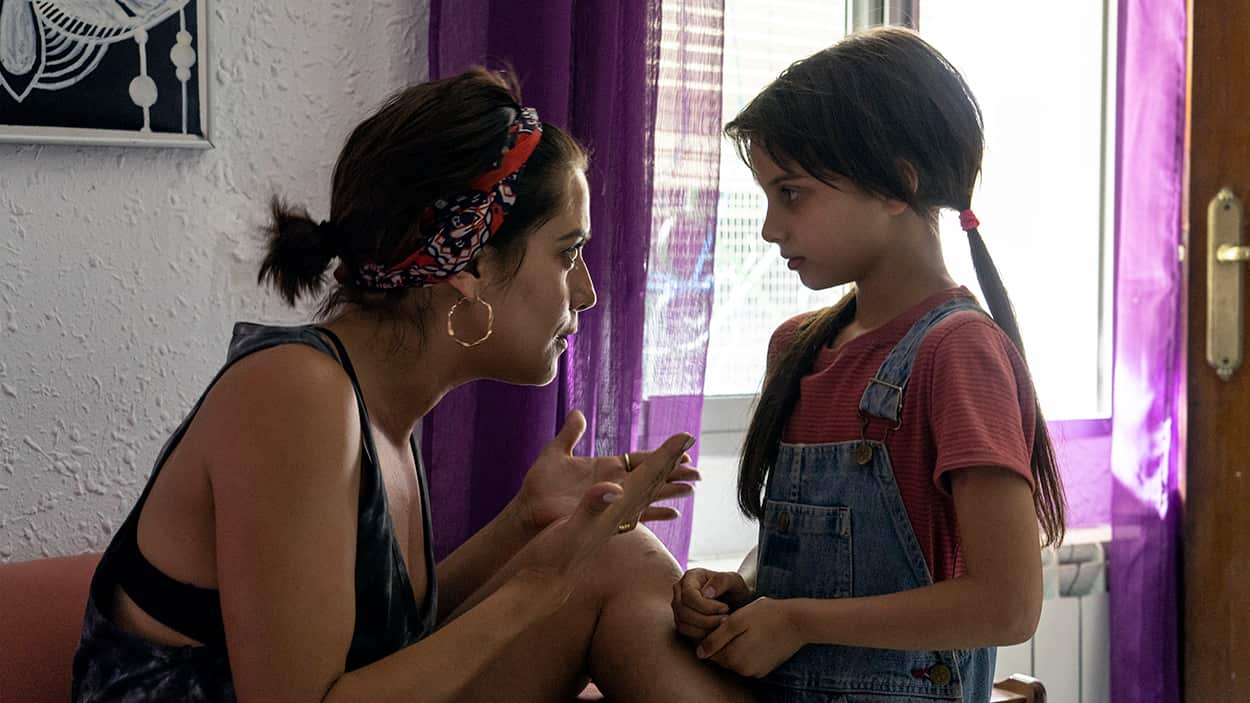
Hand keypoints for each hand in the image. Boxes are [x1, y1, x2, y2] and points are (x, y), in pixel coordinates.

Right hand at [508, 431, 696, 610]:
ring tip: (674, 466)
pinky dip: (637, 493)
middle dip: (669, 461)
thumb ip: (592, 508)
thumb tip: (615, 488)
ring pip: (642, 493)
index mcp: (616, 510)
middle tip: (688, 440)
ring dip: (658, 475)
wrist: (545, 586)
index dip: (666, 455)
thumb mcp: (572, 529)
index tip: (686, 436)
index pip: (648, 476)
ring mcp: (610, 522)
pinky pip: (627, 506)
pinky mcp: (599, 528)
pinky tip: (635, 493)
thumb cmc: (555, 559)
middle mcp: (619, 515)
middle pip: (652, 482)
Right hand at [671, 569, 751, 639]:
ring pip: (681, 623)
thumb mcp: (734, 581)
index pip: (689, 595)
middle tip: (726, 620)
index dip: (706, 606)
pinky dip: (700, 635)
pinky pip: (684, 631)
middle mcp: (679, 590)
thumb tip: (705, 593)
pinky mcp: (680, 620)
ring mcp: (678, 606)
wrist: (736, 602)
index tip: (726, 609)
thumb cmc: (735, 589)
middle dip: (706, 619)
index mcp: (691, 576)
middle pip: (683, 610)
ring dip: (703, 629)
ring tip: (722, 626)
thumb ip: (722, 580)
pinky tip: (716, 632)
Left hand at [696, 597, 804, 677]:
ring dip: (735, 646)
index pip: (709, 651)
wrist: (798, 621)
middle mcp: (742, 670)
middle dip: (723, 642)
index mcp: (733, 657)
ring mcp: (755, 671)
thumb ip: (716, 639)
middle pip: (722, 656)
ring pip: (735, 659)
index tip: (721, 621)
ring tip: (747, 628)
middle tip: (734, 622)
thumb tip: (699, 653)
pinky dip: (748, 651)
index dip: (711, 636)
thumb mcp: (736, 621)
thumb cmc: (766, 615)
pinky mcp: (765, 669)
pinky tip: (756, 636)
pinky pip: (748, 662)